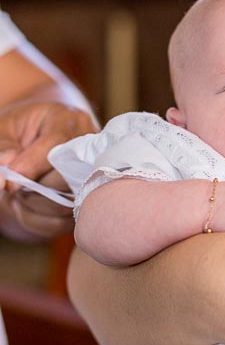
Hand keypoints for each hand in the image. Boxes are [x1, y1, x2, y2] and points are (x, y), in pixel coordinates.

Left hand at [0, 101, 94, 237]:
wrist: (37, 141)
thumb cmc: (19, 131)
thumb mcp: (5, 130)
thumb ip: (2, 148)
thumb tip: (4, 173)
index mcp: (68, 121)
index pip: (57, 147)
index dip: (31, 167)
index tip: (10, 184)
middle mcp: (89, 148)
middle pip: (66, 179)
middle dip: (34, 189)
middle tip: (15, 187)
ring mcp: (94, 176)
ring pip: (65, 205)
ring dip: (34, 206)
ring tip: (23, 193)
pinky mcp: (88, 202)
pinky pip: (63, 223)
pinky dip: (39, 220)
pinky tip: (31, 206)